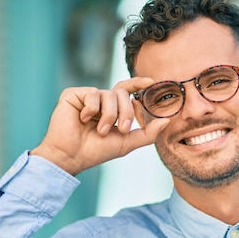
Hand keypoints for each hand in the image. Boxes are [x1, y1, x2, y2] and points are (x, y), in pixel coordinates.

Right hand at [30, 78, 169, 175]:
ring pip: (109, 94)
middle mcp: (100, 101)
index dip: (138, 83)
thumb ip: (147, 133)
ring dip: (109, 115)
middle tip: (122, 129)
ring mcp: (87, 97)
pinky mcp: (73, 95)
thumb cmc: (97, 151)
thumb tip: (167, 121)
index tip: (151, 81)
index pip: (127, 91)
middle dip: (126, 112)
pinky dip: (92, 109)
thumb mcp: (127, 142)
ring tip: (100, 130)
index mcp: (112, 109)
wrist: (72, 156)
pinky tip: (83, 119)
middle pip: (122, 93)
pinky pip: (92, 93)